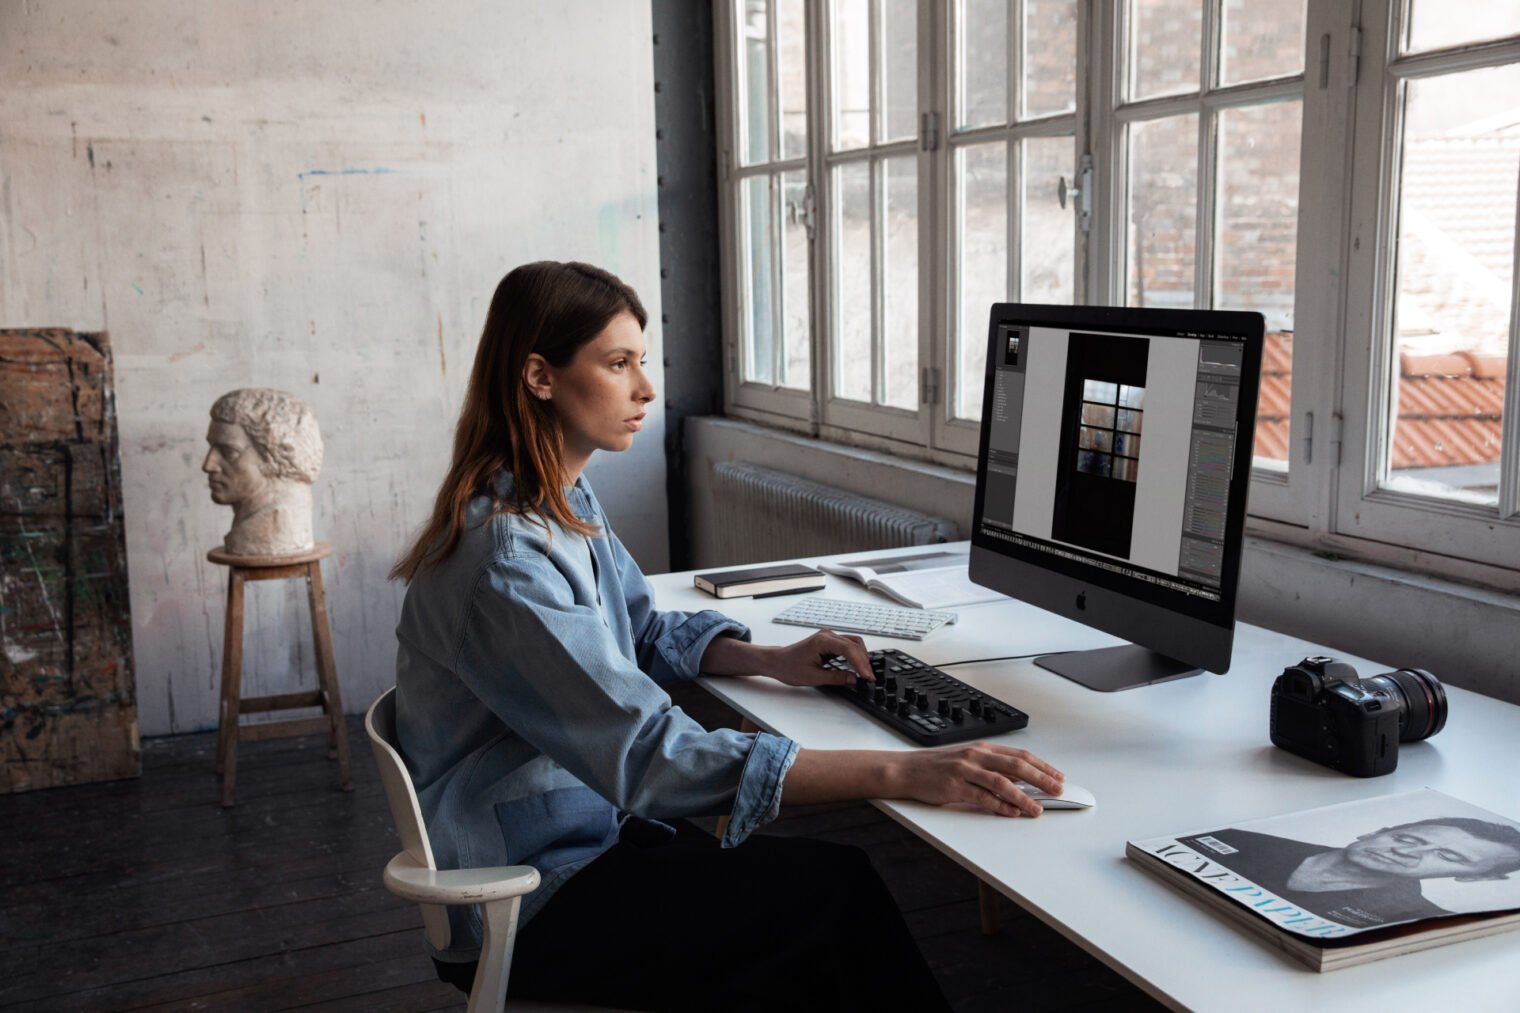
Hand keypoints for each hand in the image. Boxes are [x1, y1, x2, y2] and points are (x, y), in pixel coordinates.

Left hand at [761, 629, 874, 687]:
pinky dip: (855, 656)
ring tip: (865, 674)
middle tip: (870, 677)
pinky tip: (858, 667)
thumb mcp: (813, 678)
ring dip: (861, 657)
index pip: (848, 649)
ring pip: (853, 643)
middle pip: (854, 644)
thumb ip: (836, 678)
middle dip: (864, 661)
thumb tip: (854, 679)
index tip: (868, 675)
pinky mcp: (829, 642)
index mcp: (822, 641)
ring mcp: (828, 637)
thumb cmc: (789, 667)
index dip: (861, 663)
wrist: (777, 662)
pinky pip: (848, 646)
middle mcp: (827, 635)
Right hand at [890, 742, 1063, 817]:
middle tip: (1058, 790)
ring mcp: (965, 770)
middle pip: (1016, 766)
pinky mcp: (955, 787)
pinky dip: (1001, 806)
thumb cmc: (936, 767)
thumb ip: (991, 769)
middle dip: (1041, 779)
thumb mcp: (967, 761)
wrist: (906, 770)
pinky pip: (983, 797)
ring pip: (1003, 782)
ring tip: (1038, 808)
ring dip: (1024, 796)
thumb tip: (1019, 781)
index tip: (1058, 776)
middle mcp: (976, 756)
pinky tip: (1013, 812)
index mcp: (982, 748)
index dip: (1042, 766)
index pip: (1020, 755)